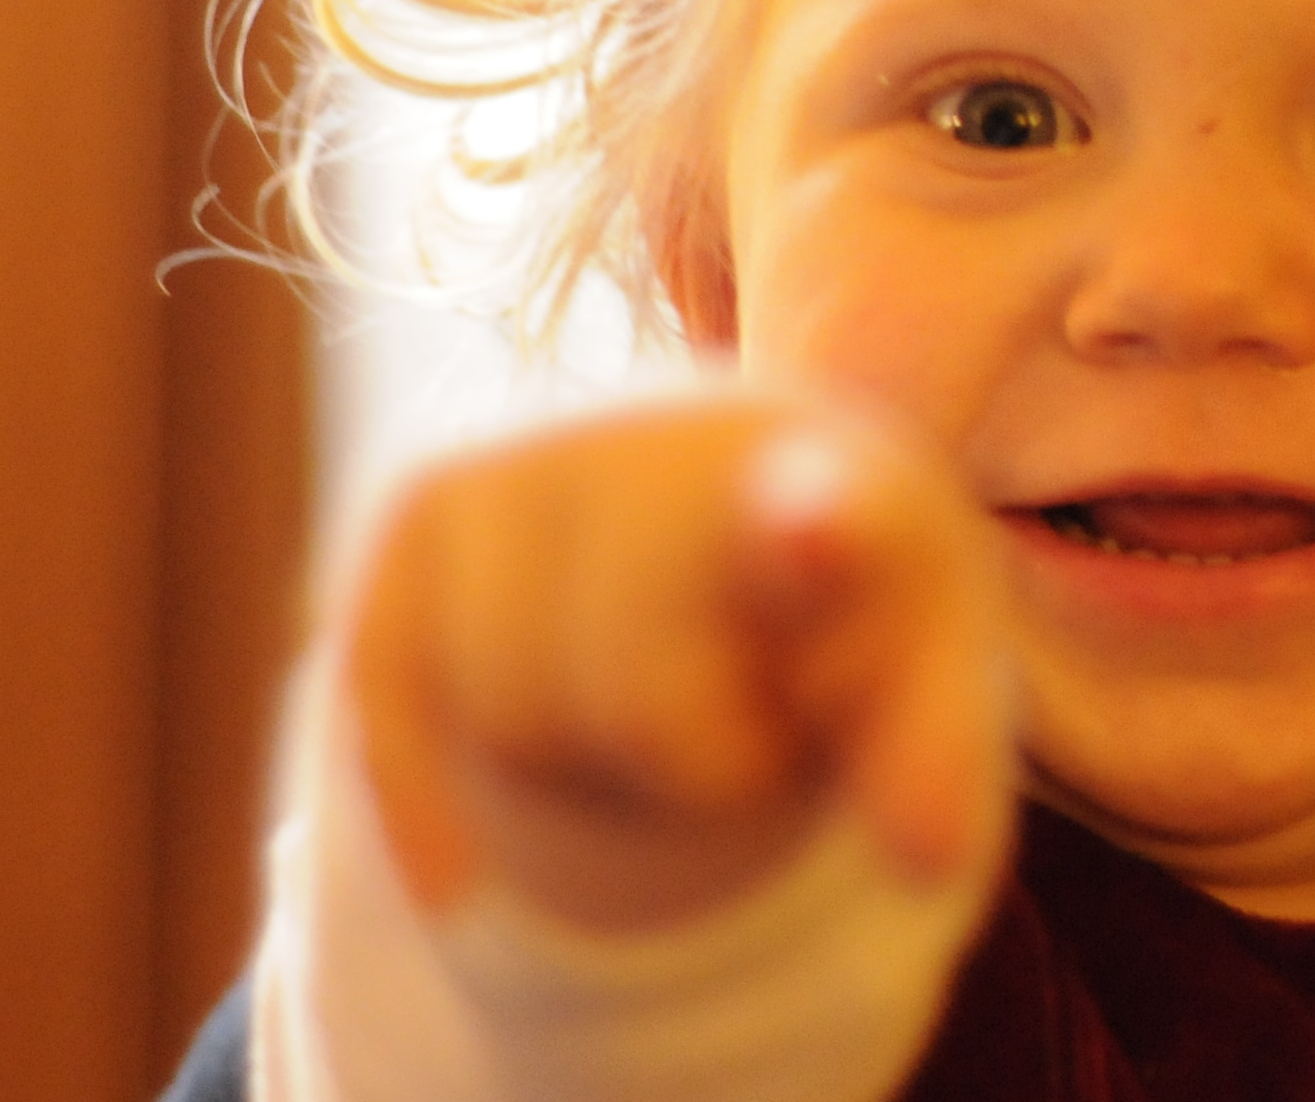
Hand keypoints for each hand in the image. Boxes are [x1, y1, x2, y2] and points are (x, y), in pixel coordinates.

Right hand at [342, 390, 1015, 933]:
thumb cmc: (848, 618)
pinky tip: (460, 877)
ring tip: (654, 684)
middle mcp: (684, 437)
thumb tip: (928, 859)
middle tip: (746, 701)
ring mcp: (542, 451)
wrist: (751, 485)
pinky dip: (423, 814)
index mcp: (851, 491)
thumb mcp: (916, 688)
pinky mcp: (427, 498)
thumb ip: (932, 764)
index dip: (819, 533)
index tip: (816, 528)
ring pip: (506, 721)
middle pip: (641, 716)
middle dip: (696, 764)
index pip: (835, 521)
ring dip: (580, 764)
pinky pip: (382, 701)